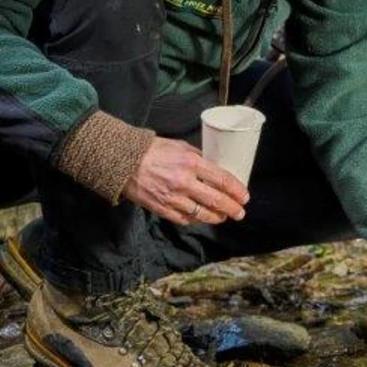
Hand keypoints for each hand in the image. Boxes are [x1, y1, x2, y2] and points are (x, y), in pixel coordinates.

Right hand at [122, 137, 249, 225]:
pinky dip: (196, 220)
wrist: (122, 161)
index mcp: (191, 163)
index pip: (222, 180)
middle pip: (216, 200)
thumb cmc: (152, 150)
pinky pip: (184, 219)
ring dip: (217, 217)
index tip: (245, 196)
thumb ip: (198, 157)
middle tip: (240, 212)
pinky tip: (202, 218)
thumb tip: (214, 166)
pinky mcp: (162, 208)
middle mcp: (184, 182)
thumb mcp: (180, 146)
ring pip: (202, 214)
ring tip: (224, 217)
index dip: (237, 190)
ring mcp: (172, 197)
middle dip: (232, 209)